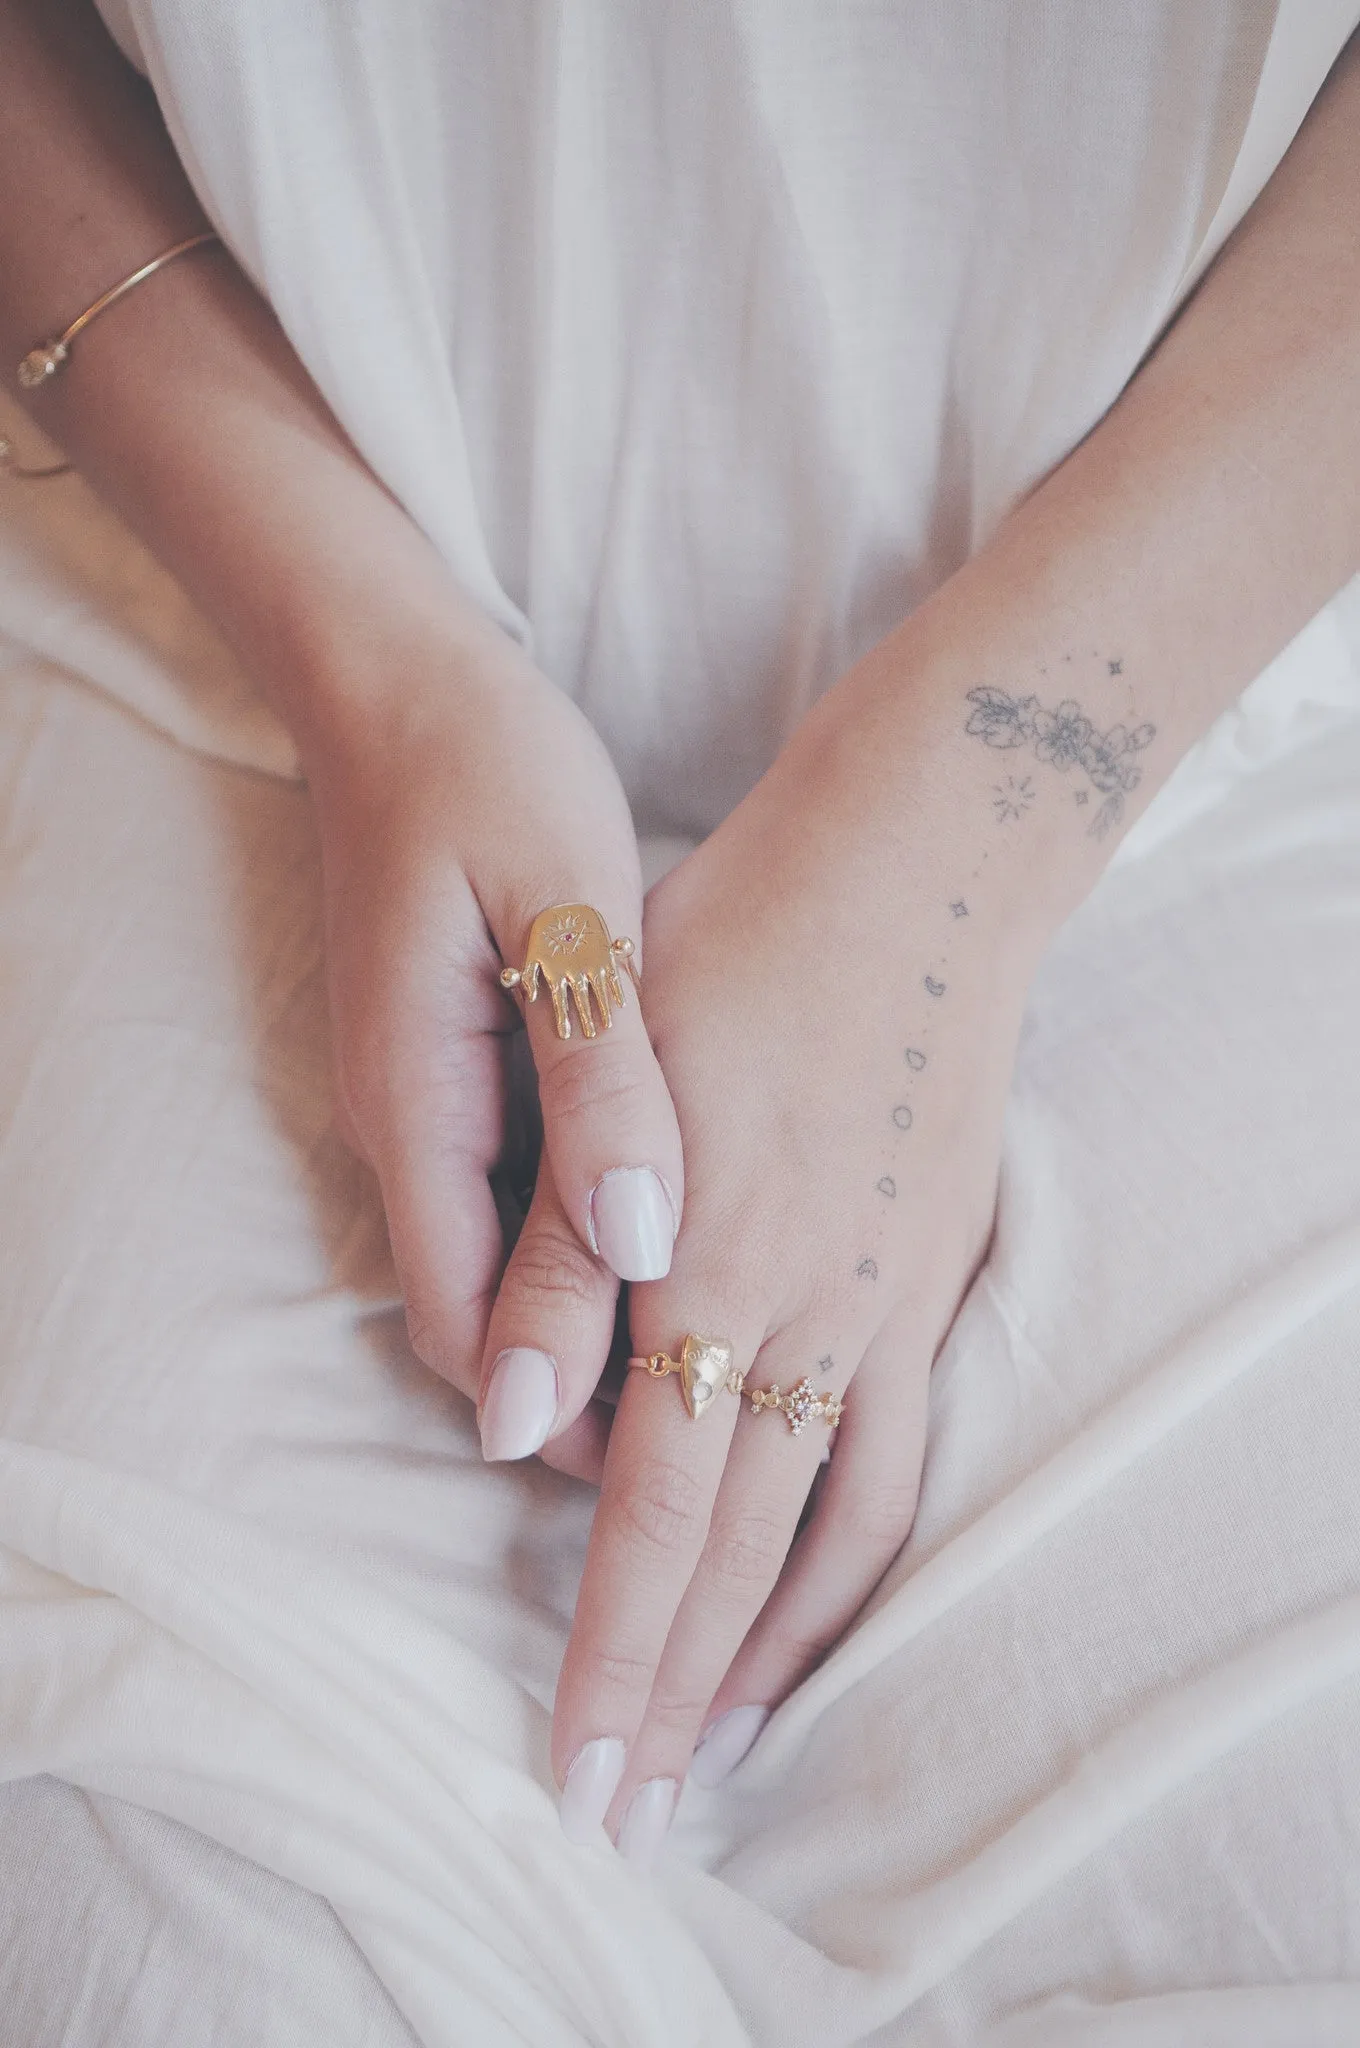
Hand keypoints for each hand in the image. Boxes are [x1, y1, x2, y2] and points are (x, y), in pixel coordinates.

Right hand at [295, 581, 682, 1459]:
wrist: (401, 683)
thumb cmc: (488, 776)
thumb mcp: (565, 907)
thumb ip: (599, 1079)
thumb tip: (642, 1243)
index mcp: (421, 1107)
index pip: (470, 1322)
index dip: (560, 1411)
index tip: (674, 1460)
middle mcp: (406, 1127)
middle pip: (477, 1316)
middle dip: (574, 1395)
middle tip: (712, 1434)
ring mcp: (421, 1099)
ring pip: (495, 1262)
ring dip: (583, 1323)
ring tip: (714, 1355)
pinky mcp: (453, 1064)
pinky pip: (507, 1195)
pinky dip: (580, 1242)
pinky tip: (672, 1229)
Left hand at [544, 680, 1052, 1862]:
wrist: (920, 863)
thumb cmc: (743, 948)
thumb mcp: (623, 1087)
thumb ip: (563, 1265)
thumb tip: (511, 1433)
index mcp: (720, 1272)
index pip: (654, 1517)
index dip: (611, 1653)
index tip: (581, 1771)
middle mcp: (820, 1312)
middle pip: (744, 1554)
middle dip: (681, 1694)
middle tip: (642, 1809)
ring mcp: (895, 1299)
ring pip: (839, 1525)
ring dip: (780, 1646)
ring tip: (733, 1736)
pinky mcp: (935, 1271)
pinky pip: (904, 1452)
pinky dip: (861, 1548)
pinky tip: (830, 1582)